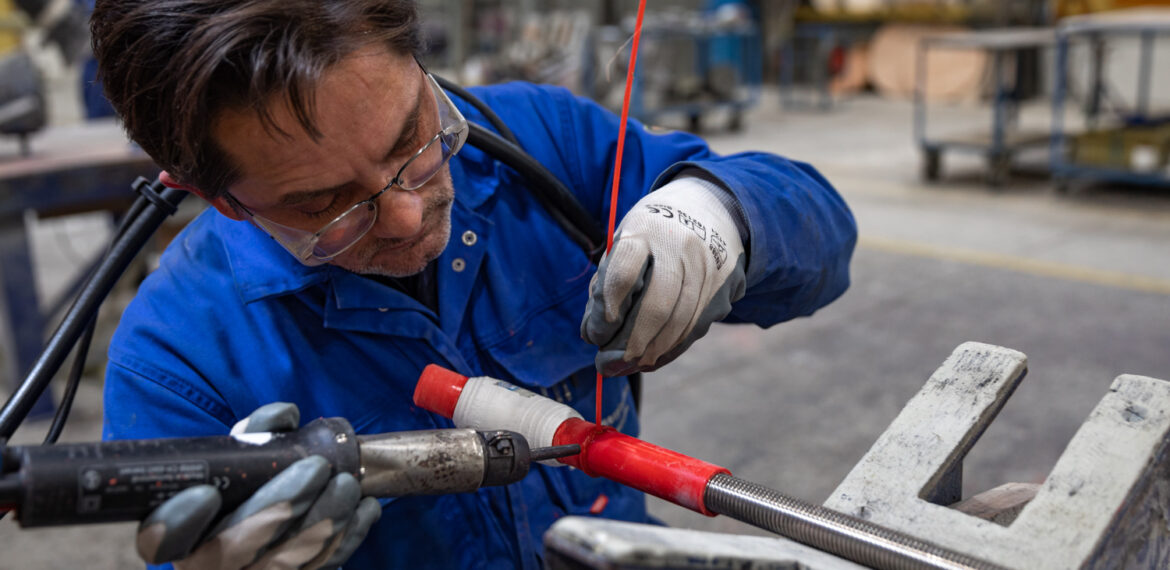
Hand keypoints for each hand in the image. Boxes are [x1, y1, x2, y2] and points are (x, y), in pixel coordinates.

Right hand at [135, 403, 381, 569]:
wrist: (274, 528)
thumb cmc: (248, 487)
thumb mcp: (237, 459)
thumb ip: (251, 437)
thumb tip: (284, 417)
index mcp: (178, 536)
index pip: (160, 540)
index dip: (175, 523)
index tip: (204, 494)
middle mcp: (207, 565)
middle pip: (236, 549)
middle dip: (282, 504)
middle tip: (316, 468)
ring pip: (286, 562)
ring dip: (324, 520)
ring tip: (347, 484)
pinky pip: (322, 567)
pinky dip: (348, 537)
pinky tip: (365, 509)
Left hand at [581, 175, 746, 375]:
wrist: (710, 211)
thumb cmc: (652, 236)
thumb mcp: (622, 245)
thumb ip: (603, 288)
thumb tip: (592, 338)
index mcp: (645, 229)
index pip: (624, 273)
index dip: (607, 310)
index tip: (594, 335)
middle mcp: (681, 246)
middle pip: (658, 304)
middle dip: (631, 343)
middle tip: (608, 365)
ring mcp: (708, 268)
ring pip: (681, 322)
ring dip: (651, 352)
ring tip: (627, 366)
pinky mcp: (724, 288)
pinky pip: (696, 328)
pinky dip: (671, 349)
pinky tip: (651, 359)